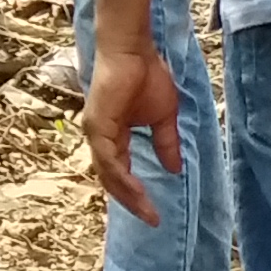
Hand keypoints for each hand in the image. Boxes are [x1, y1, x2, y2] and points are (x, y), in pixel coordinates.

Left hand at [82, 42, 180, 223]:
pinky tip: (136, 191)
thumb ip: (165, 144)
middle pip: (111, 179)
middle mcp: (100, 138)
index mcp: (114, 137)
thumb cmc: (146, 76)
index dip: (135, 193)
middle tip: (151, 219)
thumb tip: (174, 168)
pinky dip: (122, 178)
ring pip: (108, 174)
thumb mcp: (163, 118)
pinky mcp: (97, 125)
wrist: (134, 50)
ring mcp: (96, 132)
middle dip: (131, 201)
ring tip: (147, 210)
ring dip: (127, 195)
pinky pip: (108, 159)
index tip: (154, 212)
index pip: (121, 172)